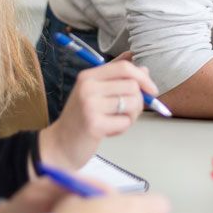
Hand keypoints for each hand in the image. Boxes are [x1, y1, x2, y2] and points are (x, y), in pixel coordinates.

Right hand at [39, 59, 159, 168]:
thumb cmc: (81, 118)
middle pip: (132, 86)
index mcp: (88, 76)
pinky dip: (122, 128)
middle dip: (138, 101)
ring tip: (115, 121)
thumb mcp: (94, 92)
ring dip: (131, 116)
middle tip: (126, 113)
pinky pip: (125, 122)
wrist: (60, 145)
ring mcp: (90, 106)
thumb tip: (143, 68)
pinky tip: (108, 131)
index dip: (143, 77)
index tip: (152, 89)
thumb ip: (116, 78)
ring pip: (132, 103)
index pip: (124, 67)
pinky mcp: (94, 125)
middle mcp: (87, 87)